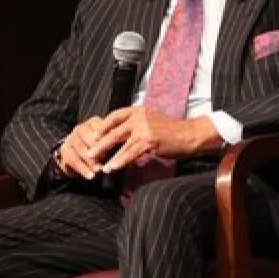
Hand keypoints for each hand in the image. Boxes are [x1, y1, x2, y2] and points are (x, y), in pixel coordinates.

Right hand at [55, 116, 112, 179]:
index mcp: (93, 123)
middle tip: (106, 159)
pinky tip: (90, 176)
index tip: (112, 146)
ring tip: (99, 170)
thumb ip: (116, 144)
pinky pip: (72, 159)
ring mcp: (70, 138)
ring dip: (89, 160)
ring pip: (79, 148)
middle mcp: (80, 128)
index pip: (98, 127)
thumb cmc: (103, 150)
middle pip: (87, 136)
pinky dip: (82, 169)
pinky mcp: (64, 150)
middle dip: (96, 148)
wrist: (82, 160)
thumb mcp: (111, 145)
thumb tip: (127, 148)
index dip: (105, 136)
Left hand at [86, 107, 220, 172]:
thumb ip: (135, 125)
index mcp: (138, 110)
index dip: (103, 126)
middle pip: (113, 130)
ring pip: (119, 142)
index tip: (93, 135)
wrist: (189, 135)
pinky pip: (130, 152)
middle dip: (99, 143)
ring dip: (107, 155)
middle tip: (89, 152)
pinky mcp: (149, 141)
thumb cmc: (170, 131)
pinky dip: (120, 161)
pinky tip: (113, 167)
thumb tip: (119, 135)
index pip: (115, 115)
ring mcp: (144, 129)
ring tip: (98, 164)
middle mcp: (139, 117)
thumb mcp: (151, 121)